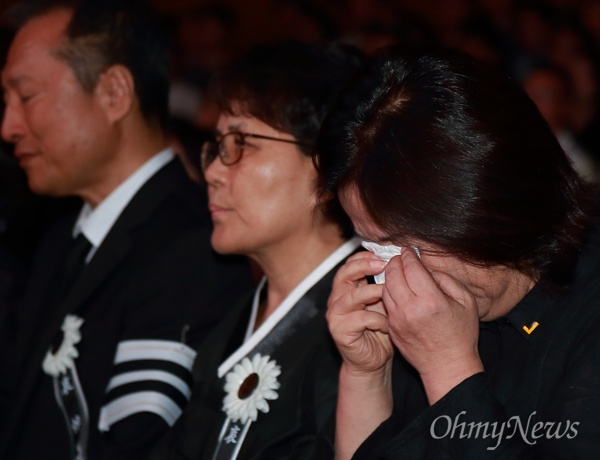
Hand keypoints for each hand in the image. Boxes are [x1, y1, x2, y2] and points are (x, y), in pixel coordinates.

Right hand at [327, 251, 393, 375]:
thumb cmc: (380, 330)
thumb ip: (385, 284)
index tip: (384, 254)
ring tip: (388, 294)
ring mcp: (335, 315)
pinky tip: (387, 325)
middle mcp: (337, 299)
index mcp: (346, 289)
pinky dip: (377, 320)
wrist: (373, 361)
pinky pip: (360, 319)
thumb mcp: (383, 303)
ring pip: (351, 295)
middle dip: (364, 266)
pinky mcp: (339, 331)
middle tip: (383, 264)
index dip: (364, 257)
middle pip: (344, 274)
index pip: (349, 264)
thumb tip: (400, 262)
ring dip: (373, 292)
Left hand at [382, 248, 483, 402]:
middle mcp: (410, 309)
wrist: (447, 367)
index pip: (412, 268)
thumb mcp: (465, 301)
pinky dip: (388, 291)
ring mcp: (398, 319)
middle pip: (393, 274)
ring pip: (385, 287)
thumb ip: (445, 280)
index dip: (409, 255)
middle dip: (395, 262)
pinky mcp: (391, 327)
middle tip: (400, 257)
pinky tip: (396, 288)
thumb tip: (426, 268)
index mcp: (431, 301)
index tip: (409, 250)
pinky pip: (385, 302)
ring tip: (397, 271)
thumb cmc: (461, 334)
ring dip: (389, 275)